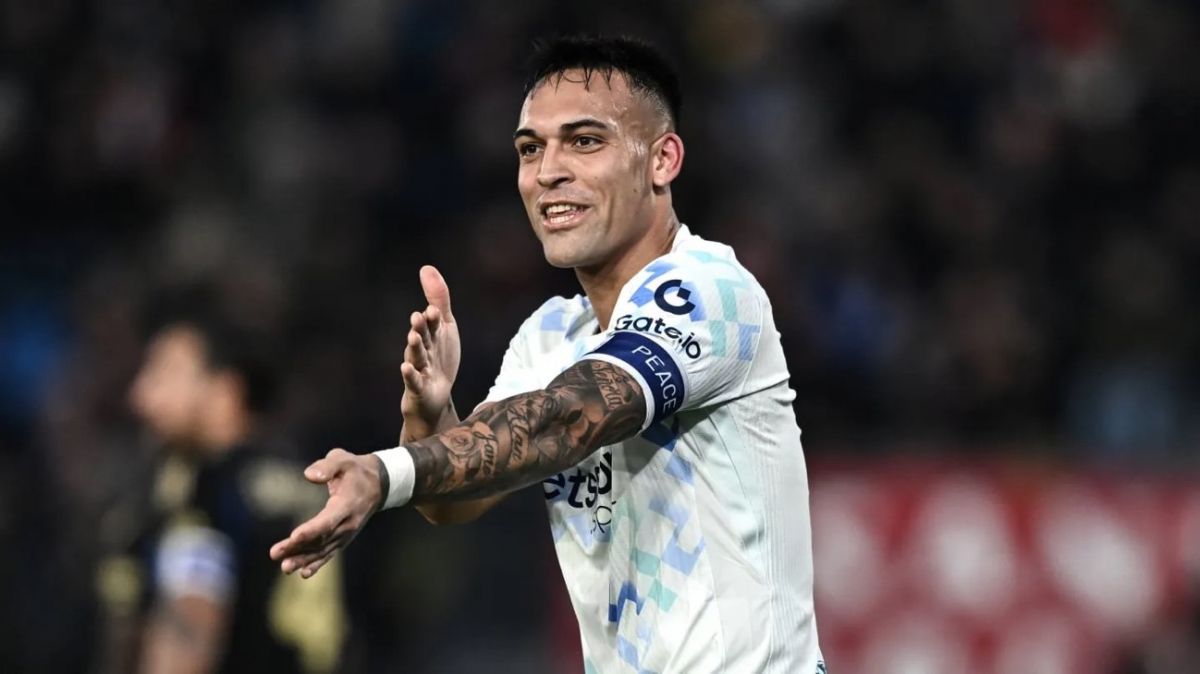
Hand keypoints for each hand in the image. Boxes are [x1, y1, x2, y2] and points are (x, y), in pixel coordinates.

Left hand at [269, 449, 382, 577]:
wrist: (378, 484)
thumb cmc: (355, 469)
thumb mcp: (343, 459)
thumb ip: (327, 465)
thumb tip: (309, 475)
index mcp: (347, 504)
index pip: (328, 520)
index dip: (312, 529)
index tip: (294, 536)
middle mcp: (348, 523)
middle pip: (321, 539)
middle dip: (298, 548)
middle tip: (276, 554)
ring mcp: (347, 533)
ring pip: (323, 550)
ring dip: (303, 559)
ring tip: (285, 567)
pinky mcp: (344, 538)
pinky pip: (329, 553)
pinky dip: (317, 563)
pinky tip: (303, 573)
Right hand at [401, 266, 460, 430]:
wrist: (436, 396)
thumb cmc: (439, 358)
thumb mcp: (444, 327)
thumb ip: (438, 299)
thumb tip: (426, 267)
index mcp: (430, 335)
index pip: (432, 324)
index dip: (433, 318)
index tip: (433, 310)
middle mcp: (422, 350)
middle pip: (422, 338)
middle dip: (420, 328)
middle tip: (418, 317)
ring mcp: (420, 369)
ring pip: (417, 357)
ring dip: (415, 347)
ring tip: (413, 337)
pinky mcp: (418, 388)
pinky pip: (413, 381)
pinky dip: (410, 375)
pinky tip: (406, 367)